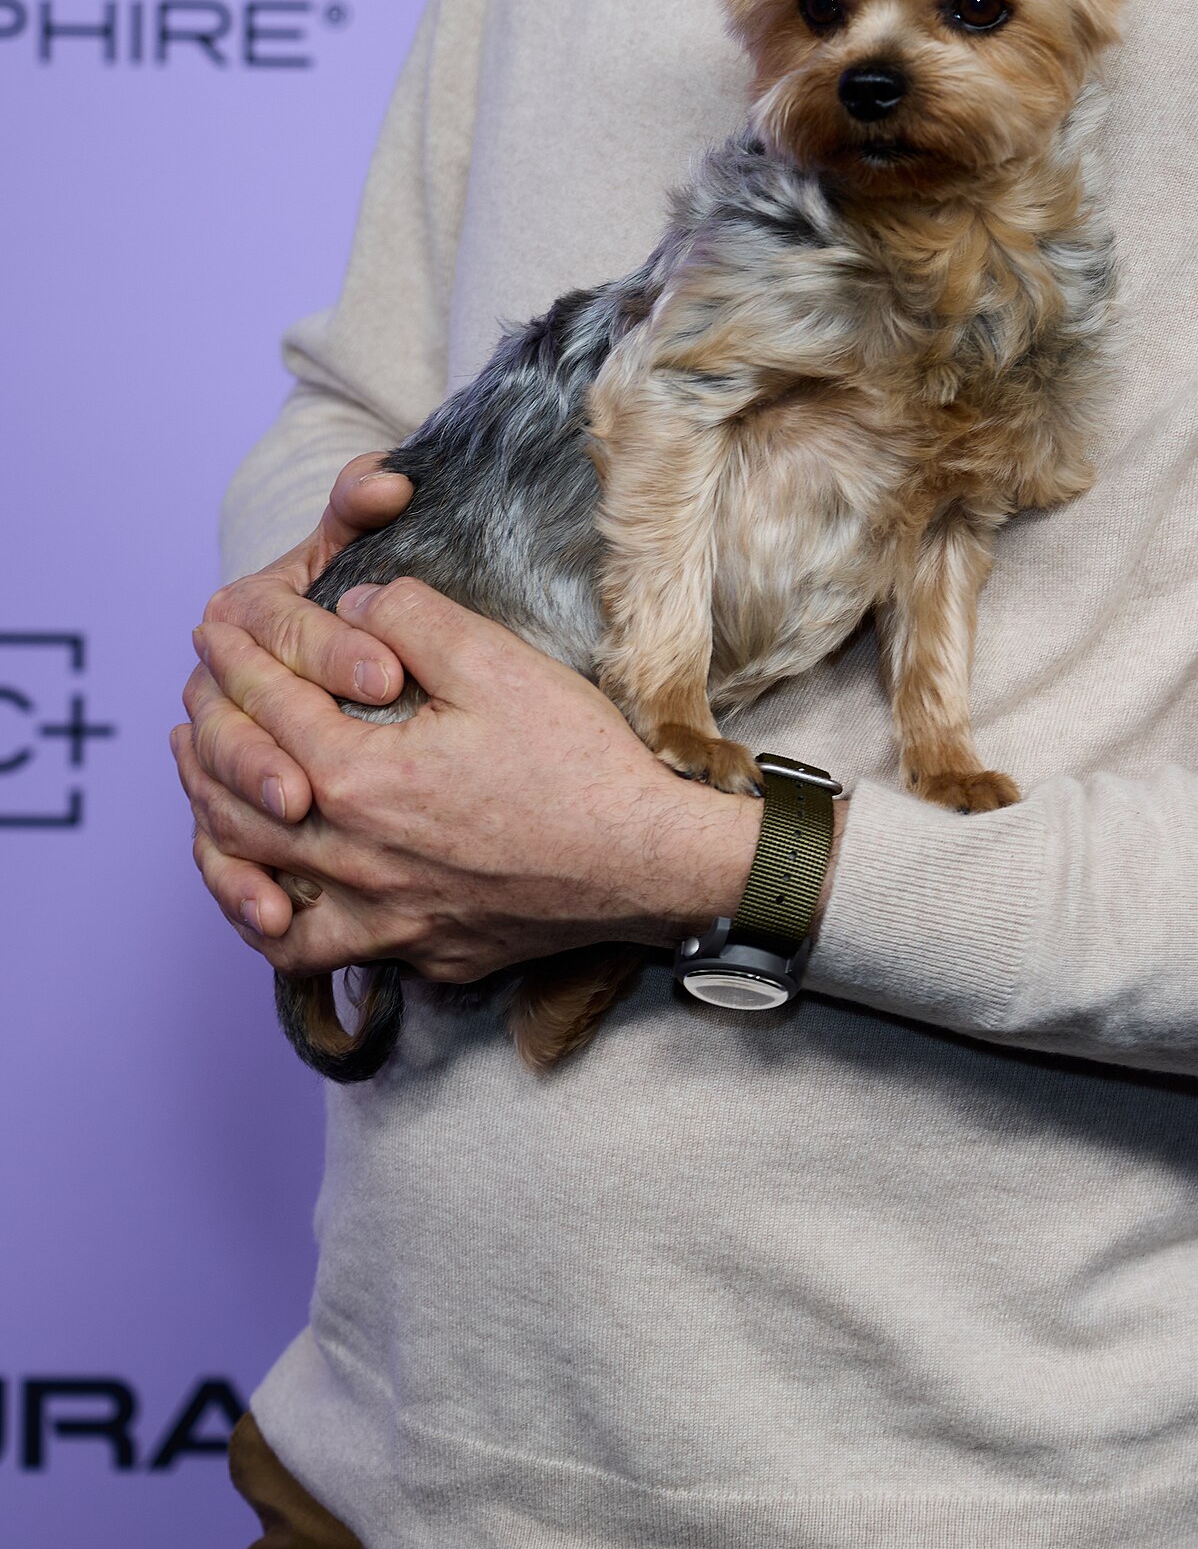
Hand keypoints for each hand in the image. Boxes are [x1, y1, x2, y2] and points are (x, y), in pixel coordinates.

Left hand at [176, 574, 761, 979]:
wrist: (644, 861)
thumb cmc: (577, 762)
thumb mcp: (497, 661)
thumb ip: (412, 620)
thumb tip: (352, 607)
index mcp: (363, 779)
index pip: (268, 710)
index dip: (235, 657)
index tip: (214, 625)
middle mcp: (353, 857)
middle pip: (238, 796)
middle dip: (206, 734)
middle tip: (193, 696)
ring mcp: (379, 914)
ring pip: (255, 878)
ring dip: (213, 823)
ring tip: (202, 786)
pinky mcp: (411, 949)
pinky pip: (306, 947)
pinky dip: (267, 922)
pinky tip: (265, 899)